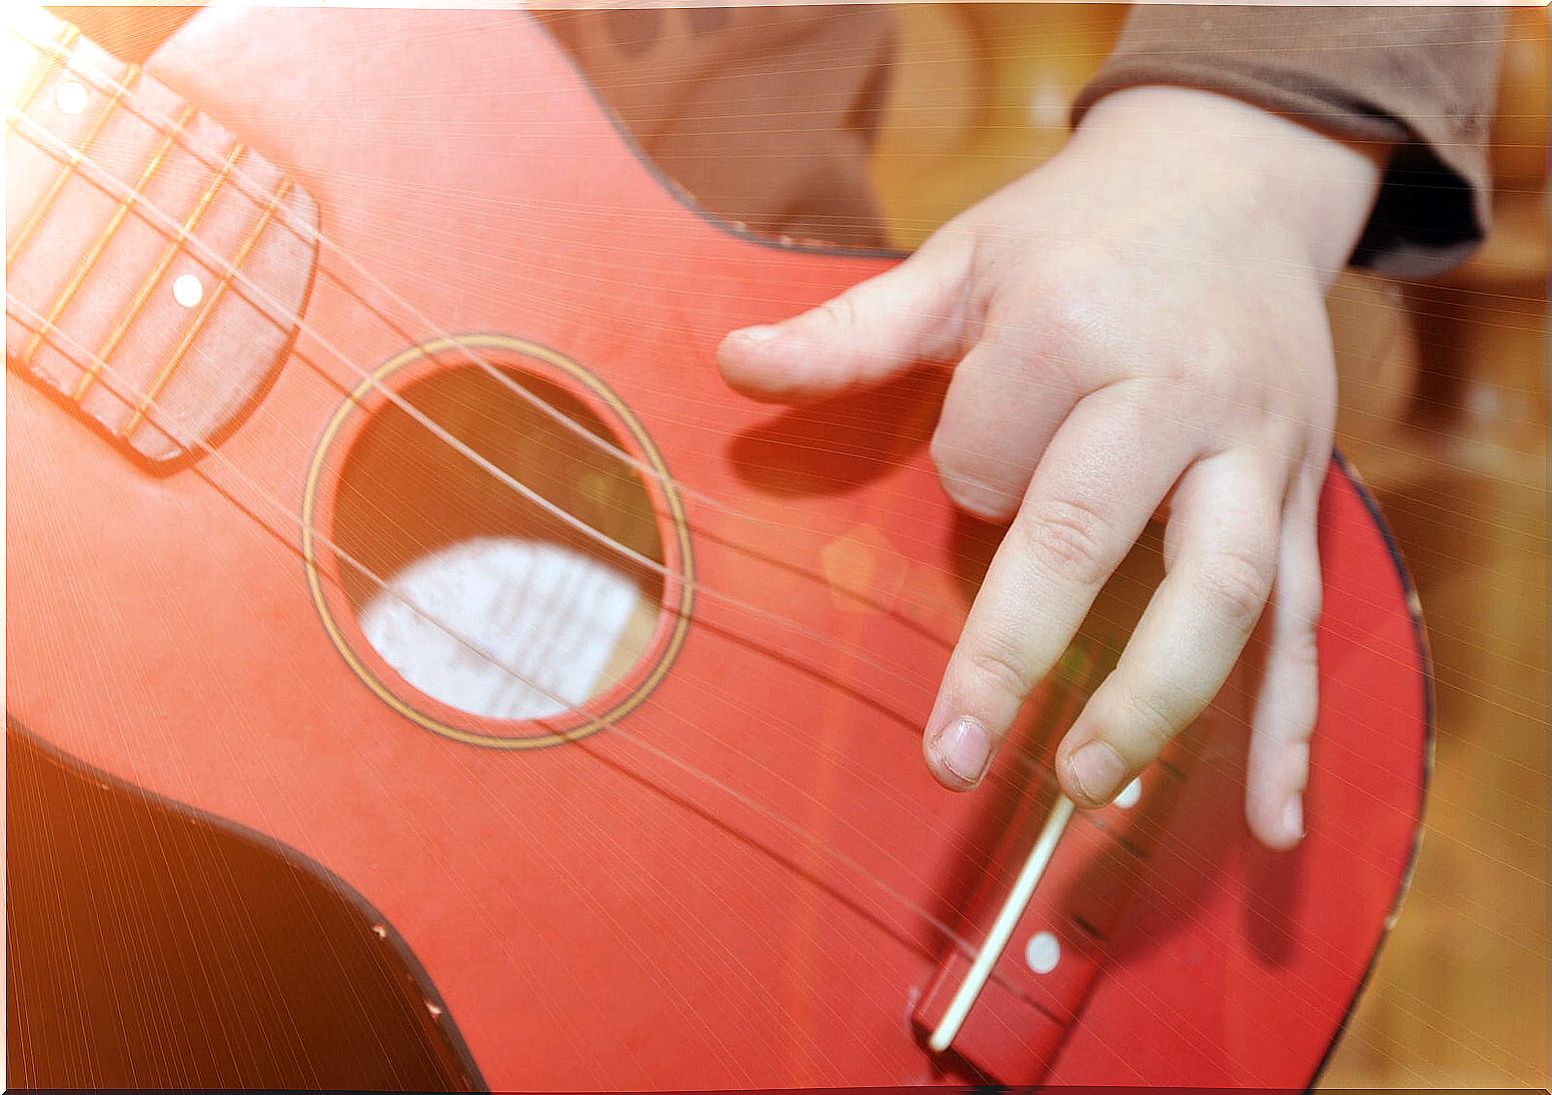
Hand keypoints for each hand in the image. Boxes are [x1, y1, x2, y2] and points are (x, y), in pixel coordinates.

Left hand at [718, 87, 1388, 848]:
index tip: (979, 453)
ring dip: (1158, 702)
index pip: (985, 451)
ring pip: (1223, 590)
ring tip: (1092, 790)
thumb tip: (731, 363)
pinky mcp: (1306, 492)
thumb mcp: (962, 258)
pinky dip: (1293, 725)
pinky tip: (1276, 818)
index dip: (965, 468)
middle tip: (957, 757)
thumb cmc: (1080, 229)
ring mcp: (1258, 449)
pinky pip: (1307, 619)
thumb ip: (852, 329)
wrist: (1241, 173)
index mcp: (1073, 325)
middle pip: (1095, 534)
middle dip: (1019, 648)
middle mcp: (1177, 391)